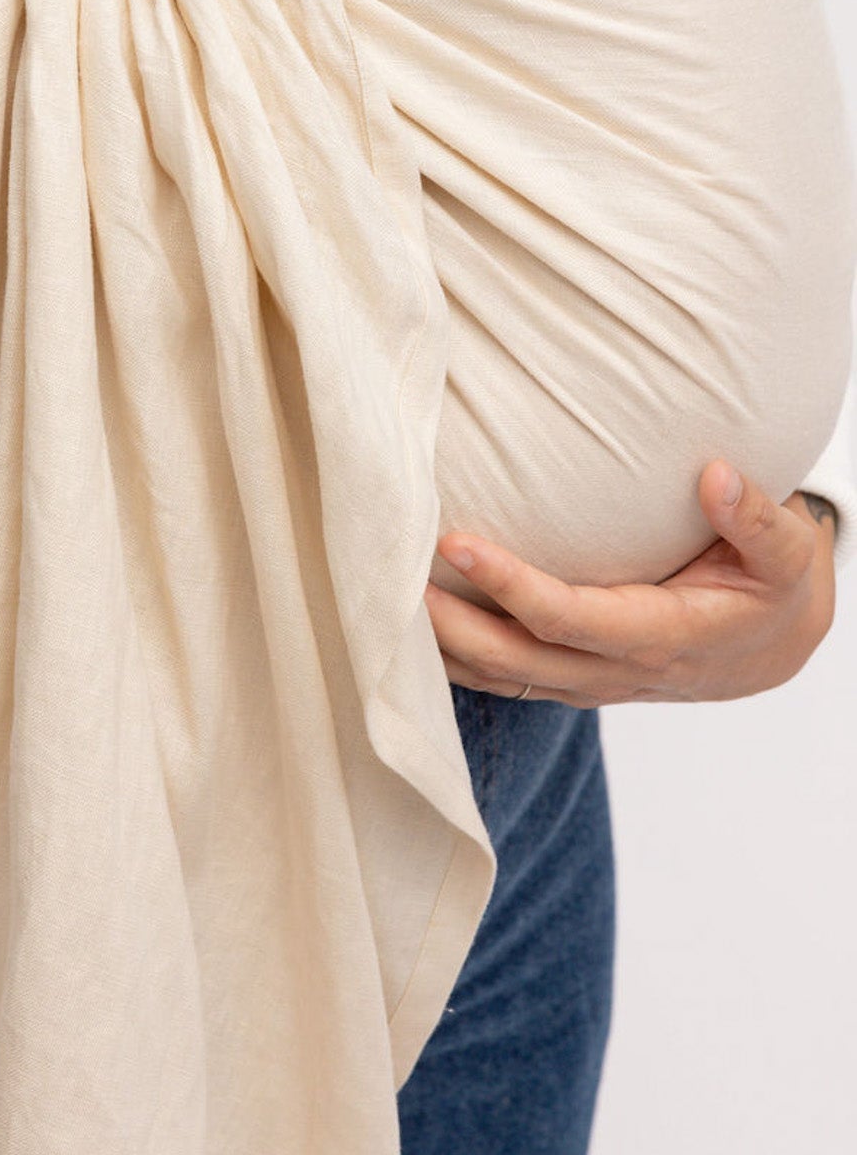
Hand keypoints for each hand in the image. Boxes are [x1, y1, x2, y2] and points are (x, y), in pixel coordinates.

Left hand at [425, 461, 837, 705]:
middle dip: (445, 624)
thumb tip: (718, 476)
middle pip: (512, 660)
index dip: (510, 584)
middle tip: (385, 576)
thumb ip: (756, 518)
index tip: (456, 540)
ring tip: (371, 600)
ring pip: (496, 678)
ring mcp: (585, 681)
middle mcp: (613, 670)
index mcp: (661, 638)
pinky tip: (402, 626)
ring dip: (435, 648)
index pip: (568, 617)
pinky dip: (450, 658)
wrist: (768, 648)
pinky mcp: (567, 676)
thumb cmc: (770, 589)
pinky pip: (500, 676)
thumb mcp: (785, 555)